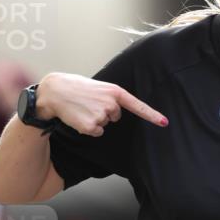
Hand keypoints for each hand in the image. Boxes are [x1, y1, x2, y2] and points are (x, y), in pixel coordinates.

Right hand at [36, 72, 168, 135]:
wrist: (55, 91)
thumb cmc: (77, 87)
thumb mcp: (99, 87)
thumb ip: (111, 97)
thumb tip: (117, 112)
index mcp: (115, 92)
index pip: (137, 106)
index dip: (152, 115)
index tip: (164, 123)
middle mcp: (111, 104)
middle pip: (115, 116)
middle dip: (105, 112)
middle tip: (90, 102)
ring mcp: (101, 116)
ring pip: (105, 124)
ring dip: (95, 119)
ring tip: (82, 108)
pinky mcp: (90, 126)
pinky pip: (96, 132)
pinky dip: (88, 128)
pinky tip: (79, 117)